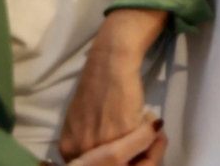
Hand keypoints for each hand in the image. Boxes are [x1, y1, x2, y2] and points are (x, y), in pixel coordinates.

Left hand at [57, 9, 164, 160]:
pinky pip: (143, 143)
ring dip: (147, 146)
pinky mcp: (124, 131)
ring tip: (150, 130)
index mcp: (68, 150)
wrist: (110, 64)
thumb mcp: (82, 124)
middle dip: (138, 159)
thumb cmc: (98, 88)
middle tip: (146, 145)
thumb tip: (111, 161)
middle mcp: (82, 150)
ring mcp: (102, 143)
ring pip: (132, 159)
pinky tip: (148, 116)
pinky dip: (150, 132)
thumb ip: (89, 146)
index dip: (122, 164)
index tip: (133, 156)